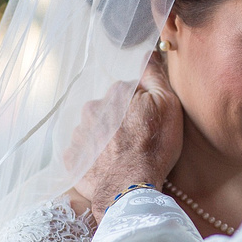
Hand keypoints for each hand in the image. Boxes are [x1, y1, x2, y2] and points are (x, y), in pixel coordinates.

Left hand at [75, 52, 183, 218]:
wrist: (130, 189)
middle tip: (138, 142)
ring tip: (124, 156)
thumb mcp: (168, 105)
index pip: (130, 92)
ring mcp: (80, 134)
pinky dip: (95, 157)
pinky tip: (109, 166)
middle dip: (122, 121)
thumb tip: (147, 52)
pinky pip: (84, 152)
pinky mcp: (73, 158)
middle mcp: (93, 108)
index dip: (143, 106)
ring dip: (107, 139)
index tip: (150, 122)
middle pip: (111, 110)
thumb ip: (154, 75)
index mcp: (116, 93)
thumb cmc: (154, 147)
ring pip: (96, 130)